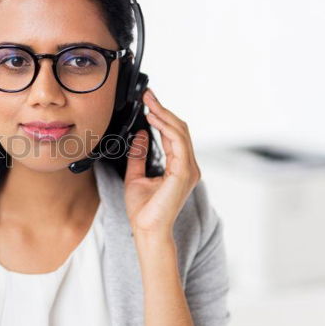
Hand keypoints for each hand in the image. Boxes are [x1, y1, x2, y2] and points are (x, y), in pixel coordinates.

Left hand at [124, 89, 201, 241]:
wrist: (146, 230)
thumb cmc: (143, 210)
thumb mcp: (136, 176)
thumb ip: (139, 155)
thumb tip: (141, 134)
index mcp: (179, 167)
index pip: (174, 135)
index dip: (161, 116)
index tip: (148, 102)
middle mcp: (188, 167)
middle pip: (179, 129)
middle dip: (163, 109)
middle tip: (148, 95)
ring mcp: (188, 170)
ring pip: (180, 132)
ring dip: (164, 114)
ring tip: (149, 103)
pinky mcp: (183, 173)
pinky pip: (178, 143)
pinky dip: (166, 128)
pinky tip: (153, 119)